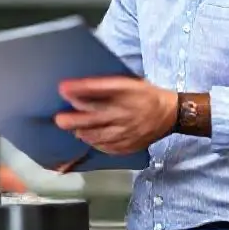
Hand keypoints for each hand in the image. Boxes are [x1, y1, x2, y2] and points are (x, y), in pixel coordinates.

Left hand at [54, 77, 177, 154]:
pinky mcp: (130, 145)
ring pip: (99, 135)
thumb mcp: (128, 82)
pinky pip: (108, 147)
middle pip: (95, 116)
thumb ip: (105, 85)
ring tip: (73, 130)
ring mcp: (127, 131)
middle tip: (59, 119)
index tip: (62, 88)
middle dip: (74, 118)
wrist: (169, 113)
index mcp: (126, 91)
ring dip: (83, 132)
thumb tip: (77, 86)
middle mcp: (126, 112)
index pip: (100, 88)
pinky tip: (89, 139)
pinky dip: (96, 143)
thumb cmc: (144, 94)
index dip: (80, 89)